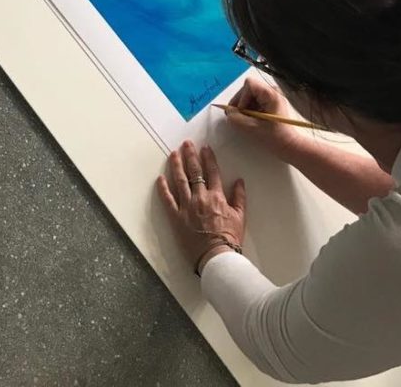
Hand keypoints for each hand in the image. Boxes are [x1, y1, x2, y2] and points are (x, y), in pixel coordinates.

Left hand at [156, 141, 245, 273]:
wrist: (216, 256)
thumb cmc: (229, 238)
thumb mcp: (240, 217)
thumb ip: (239, 197)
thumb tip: (239, 180)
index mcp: (216, 196)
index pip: (212, 172)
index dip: (208, 158)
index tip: (204, 147)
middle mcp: (200, 197)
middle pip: (194, 172)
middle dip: (190, 156)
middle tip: (186, 143)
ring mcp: (186, 207)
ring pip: (179, 181)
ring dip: (176, 166)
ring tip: (173, 154)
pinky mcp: (176, 217)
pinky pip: (168, 200)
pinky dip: (163, 188)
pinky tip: (160, 178)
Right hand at [227, 75, 303, 161]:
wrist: (290, 146)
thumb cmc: (276, 137)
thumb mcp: (253, 128)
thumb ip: (237, 119)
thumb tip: (229, 113)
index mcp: (271, 94)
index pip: (249, 85)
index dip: (241, 97)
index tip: (242, 111)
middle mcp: (272, 91)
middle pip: (248, 89)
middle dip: (242, 103)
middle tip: (240, 117)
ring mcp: (272, 97)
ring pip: (250, 96)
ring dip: (245, 108)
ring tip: (249, 120)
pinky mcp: (271, 103)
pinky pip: (255, 101)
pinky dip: (250, 110)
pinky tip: (254, 120)